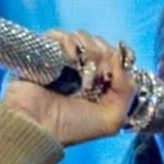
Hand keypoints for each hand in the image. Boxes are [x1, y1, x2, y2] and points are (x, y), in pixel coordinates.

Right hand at [0, 30, 134, 145]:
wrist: (36, 126)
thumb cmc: (71, 128)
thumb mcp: (112, 119)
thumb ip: (128, 90)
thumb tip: (122, 54)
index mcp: (99, 86)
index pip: (119, 58)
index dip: (120, 62)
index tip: (111, 78)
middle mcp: (82, 72)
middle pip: (103, 45)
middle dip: (104, 58)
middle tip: (94, 80)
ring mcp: (63, 61)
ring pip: (85, 38)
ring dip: (89, 52)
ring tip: (80, 74)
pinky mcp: (44, 53)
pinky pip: (61, 35)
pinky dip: (70, 43)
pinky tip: (71, 60)